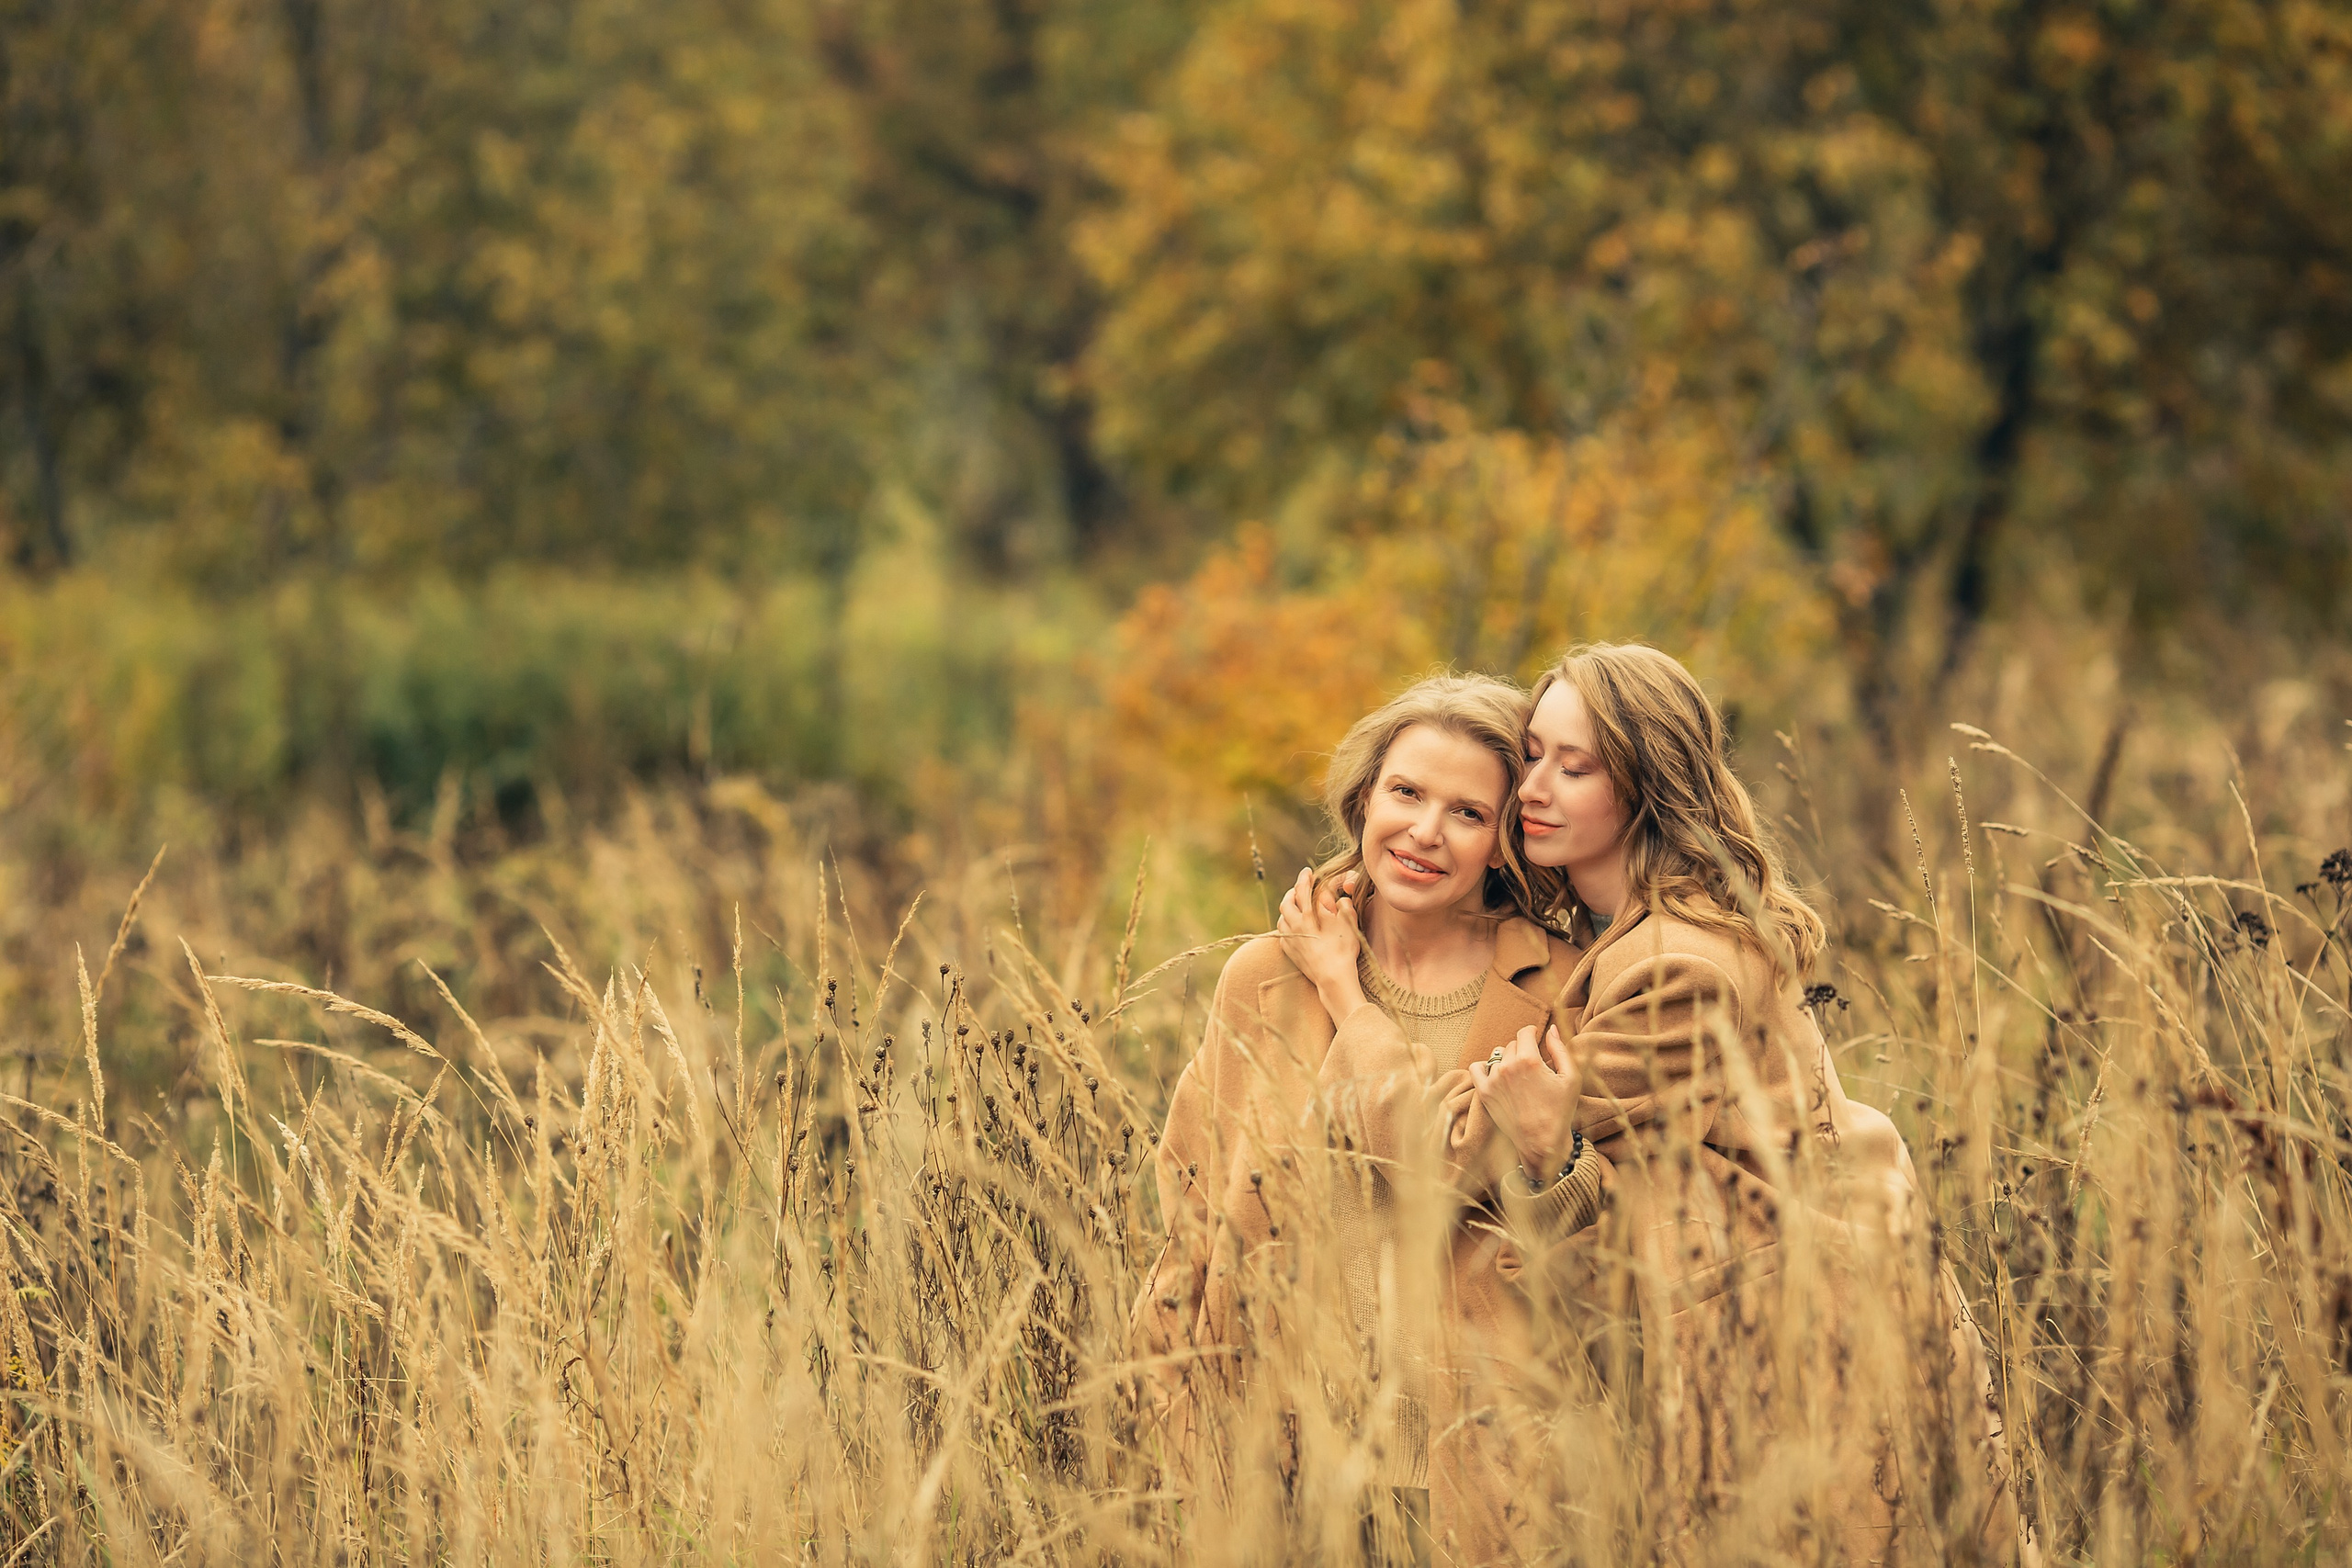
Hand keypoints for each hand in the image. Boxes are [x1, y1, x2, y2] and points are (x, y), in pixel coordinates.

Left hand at [1276, 867, 1370, 1022]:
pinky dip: (1287, 926)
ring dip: (1288, 910)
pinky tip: (1294, 927)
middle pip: (1286, 903)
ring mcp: (1290, 940)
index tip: (1307, 872)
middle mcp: (1295, 926)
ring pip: (1282, 919)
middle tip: (1300, 888)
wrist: (1333, 979)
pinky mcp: (1290, 952)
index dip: (1304, 878)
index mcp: (1308, 916)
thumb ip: (1343, 906)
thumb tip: (1339, 899)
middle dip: (1292, 893)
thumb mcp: (1348, 924)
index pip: (1302, 890)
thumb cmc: (1343, 950)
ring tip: (1296, 907)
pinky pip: (1283, 934)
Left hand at [1471, 1022, 1579, 1177]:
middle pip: (1512, 1045)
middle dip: (1523, 1050)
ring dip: (1507, 1060)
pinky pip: (1476, 1068)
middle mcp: (1508, 1067)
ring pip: (1497, 1056)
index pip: (1525, 1033)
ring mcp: (1493, 1080)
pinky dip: (1485, 1067)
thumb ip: (1560, 1049)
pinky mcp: (1484, 1093)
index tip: (1535, 1037)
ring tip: (1518, 1075)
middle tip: (1532, 1065)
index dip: (1532, 1033)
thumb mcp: (1571, 1078)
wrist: (1542, 1141)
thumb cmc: (1560, 1110)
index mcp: (1529, 1060)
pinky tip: (1497, 1074)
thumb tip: (1551, 1029)